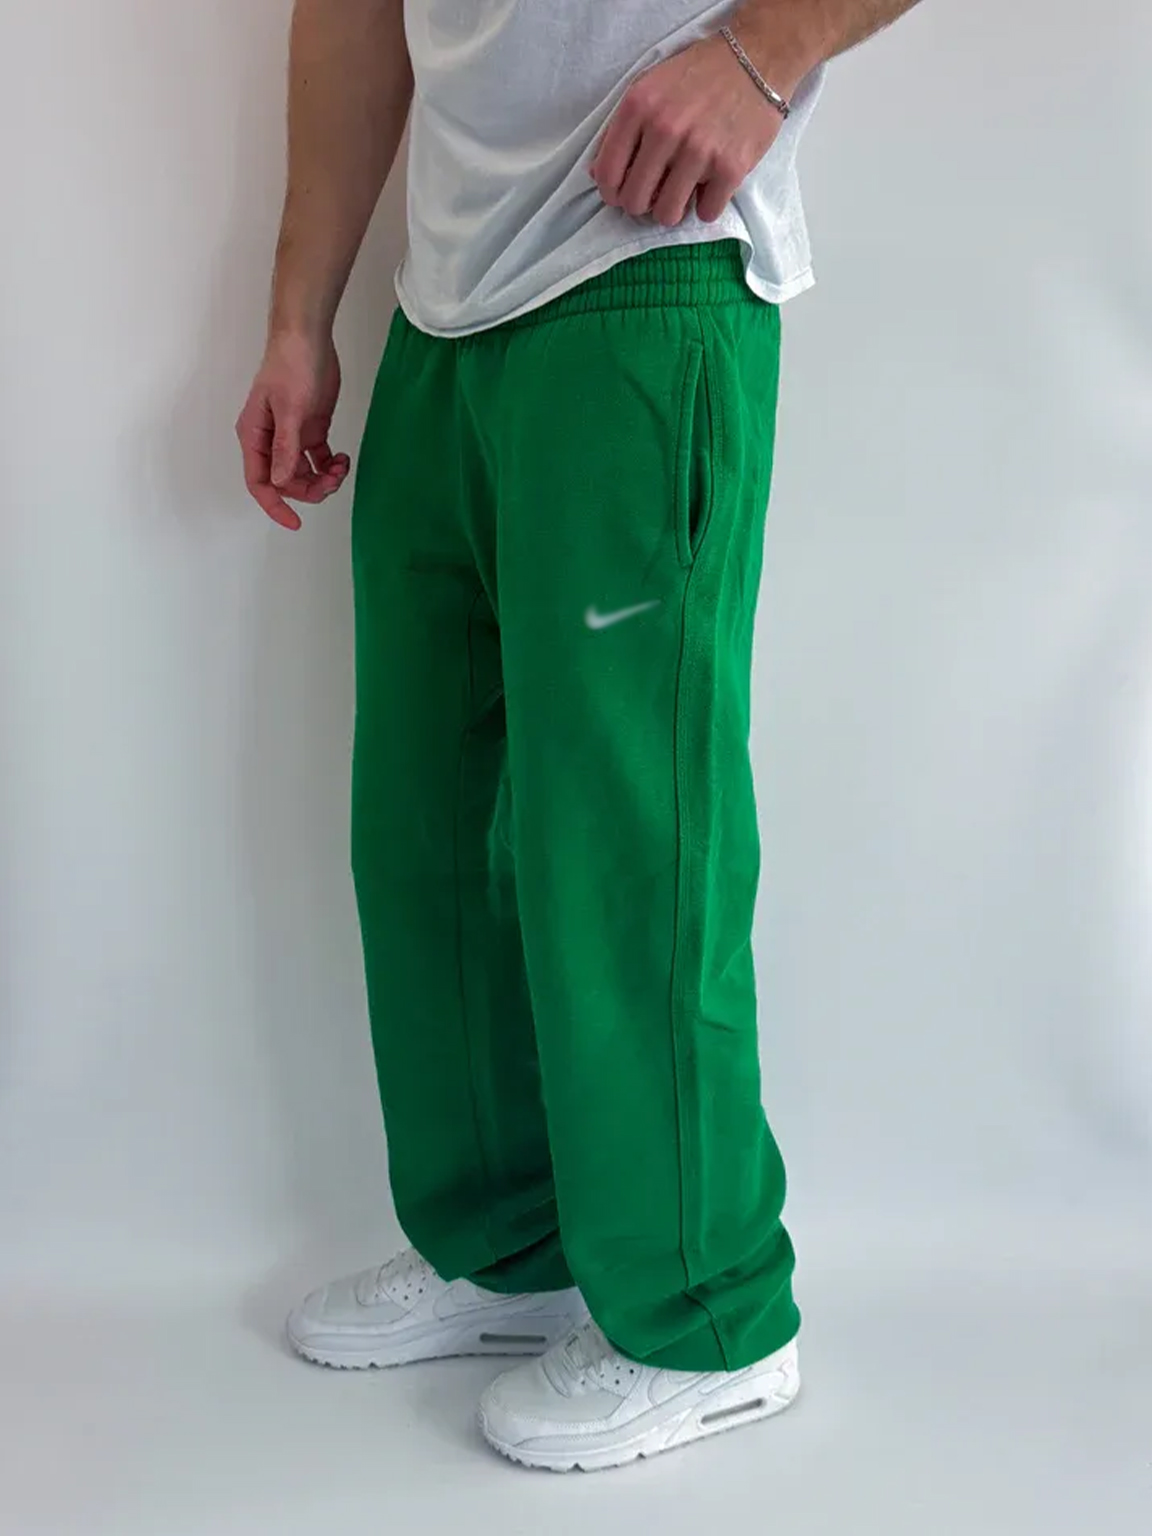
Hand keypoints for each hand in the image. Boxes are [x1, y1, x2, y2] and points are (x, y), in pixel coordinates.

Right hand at [236, 331, 350, 531]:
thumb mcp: (289, 410)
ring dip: (324, 479)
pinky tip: (343, 460)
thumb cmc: (290, 367)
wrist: (308, 338)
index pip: (259, 482)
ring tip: (341, 467)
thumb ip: (286, 448)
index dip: (275, 506)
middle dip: (310, 489)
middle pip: (286, 482)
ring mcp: (291, 437)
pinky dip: (331, 466)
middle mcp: (270, 441)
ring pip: (304, 474)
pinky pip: (318, 460)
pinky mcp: (310, 429)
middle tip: (333, 479)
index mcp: (255, 437)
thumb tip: (281, 481)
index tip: (295, 523)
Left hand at [590, 33, 789, 227]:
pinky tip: (711, 185)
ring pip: (668, 215)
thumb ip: (622, 129)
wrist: (756, 57)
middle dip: (642, 203)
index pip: (607, 175)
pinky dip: (708, 205)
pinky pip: (706, 213)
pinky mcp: (731, 167)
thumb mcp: (649, 87)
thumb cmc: (698, 75)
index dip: (612, 193)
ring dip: (673, 209)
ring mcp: (699, 151)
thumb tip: (599, 176)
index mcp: (638, 108)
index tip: (623, 194)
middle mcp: (665, 130)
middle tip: (656, 193)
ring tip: (683, 191)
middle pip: (635, 201)